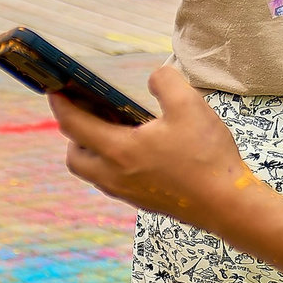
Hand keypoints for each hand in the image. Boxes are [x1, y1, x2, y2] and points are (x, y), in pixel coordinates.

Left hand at [49, 64, 257, 228]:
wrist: (228, 205)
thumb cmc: (207, 157)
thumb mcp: (189, 105)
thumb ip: (165, 81)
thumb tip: (153, 78)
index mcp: (119, 151)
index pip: (74, 125)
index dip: (60, 104)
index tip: (55, 89)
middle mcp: (114, 176)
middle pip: (75, 156)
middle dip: (74, 133)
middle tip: (90, 111)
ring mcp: (127, 192)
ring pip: (92, 172)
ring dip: (92, 149)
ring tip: (114, 127)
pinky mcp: (142, 201)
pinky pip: (111, 181)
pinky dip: (111, 162)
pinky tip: (137, 148)